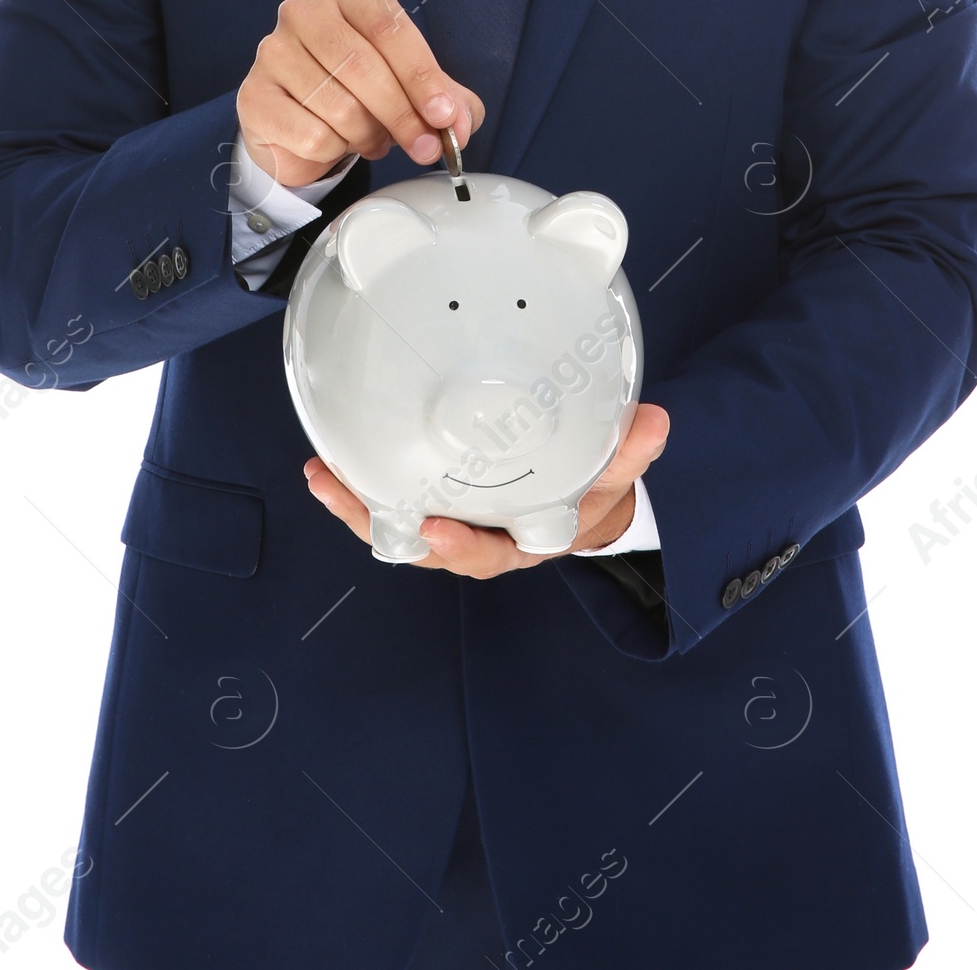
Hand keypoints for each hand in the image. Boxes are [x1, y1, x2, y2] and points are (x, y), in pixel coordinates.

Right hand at [237, 0, 483, 186]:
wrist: (299, 122)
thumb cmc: (361, 91)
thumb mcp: (414, 87)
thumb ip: (447, 100)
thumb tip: (459, 121)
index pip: (389, 27)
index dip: (422, 76)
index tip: (444, 114)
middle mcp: (304, 11)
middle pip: (363, 67)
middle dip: (403, 115)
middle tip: (425, 147)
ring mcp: (272, 51)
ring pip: (339, 106)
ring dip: (368, 136)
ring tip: (372, 138)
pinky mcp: (254, 96)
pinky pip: (310, 135)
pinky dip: (334, 150)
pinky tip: (334, 142)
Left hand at [302, 403, 670, 577]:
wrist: (585, 494)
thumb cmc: (593, 486)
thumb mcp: (615, 473)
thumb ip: (631, 452)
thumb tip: (655, 422)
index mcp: (520, 541)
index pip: (486, 554)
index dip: (459, 547)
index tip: (435, 531)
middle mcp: (479, 539)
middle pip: (420, 545)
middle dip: (375, 521)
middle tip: (339, 490)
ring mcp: (454, 520)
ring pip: (397, 525)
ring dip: (355, 503)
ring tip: (321, 475)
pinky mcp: (436, 497)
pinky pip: (393, 497)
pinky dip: (364, 482)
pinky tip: (335, 457)